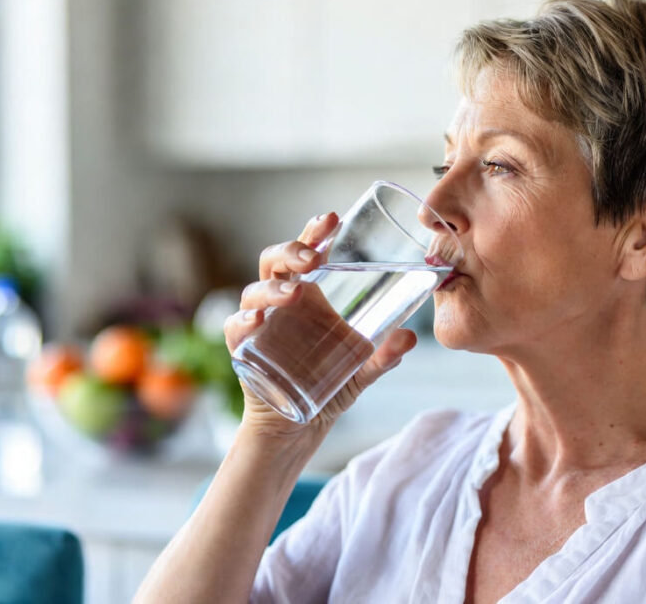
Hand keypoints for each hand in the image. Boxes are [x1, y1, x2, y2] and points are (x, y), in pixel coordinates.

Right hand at [223, 212, 416, 439]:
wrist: (298, 426)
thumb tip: (410, 337)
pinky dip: (243, 322)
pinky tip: (258, 322)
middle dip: (291, 251)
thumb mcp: (363, 370)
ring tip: (294, 293)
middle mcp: (282, 303)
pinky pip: (235, 329)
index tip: (332, 219)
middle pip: (275, 261)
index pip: (307, 251)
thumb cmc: (329, 386)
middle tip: (311, 256)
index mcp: (310, 294)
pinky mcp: (243, 350)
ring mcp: (260, 324)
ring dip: (272, 288)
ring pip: (254, 291)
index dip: (315, 232)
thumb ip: (383, 355)